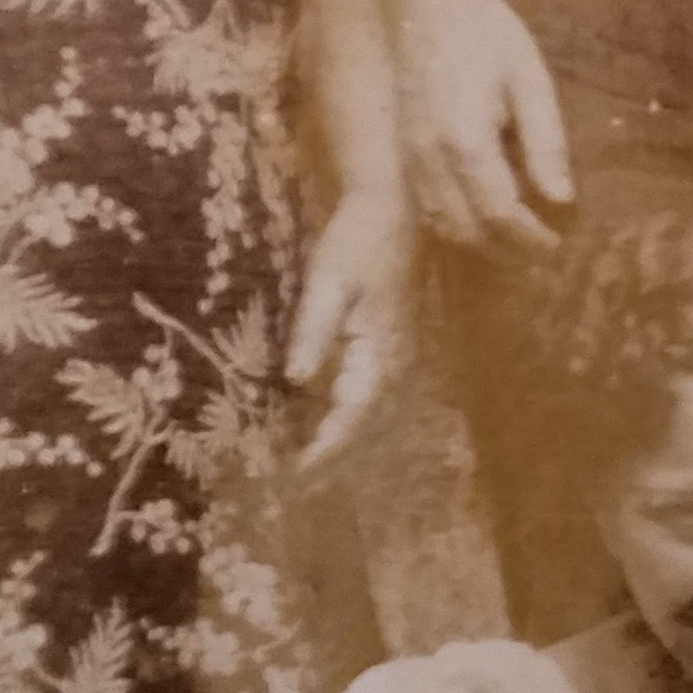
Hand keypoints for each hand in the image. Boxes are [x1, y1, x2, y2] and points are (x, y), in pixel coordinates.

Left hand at [285, 188, 414, 470]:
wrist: (393, 209)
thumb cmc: (357, 240)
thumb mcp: (328, 280)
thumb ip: (313, 330)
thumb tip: (296, 380)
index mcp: (380, 351)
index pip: (352, 415)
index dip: (326, 448)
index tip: (297, 474)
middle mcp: (395, 364)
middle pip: (365, 425)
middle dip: (332, 455)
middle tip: (293, 483)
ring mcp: (398, 358)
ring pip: (370, 415)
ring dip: (340, 441)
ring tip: (304, 464)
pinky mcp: (391, 349)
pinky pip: (371, 396)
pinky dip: (347, 417)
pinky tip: (322, 423)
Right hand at [391, 0, 574, 253]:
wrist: (429, 2)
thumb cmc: (489, 35)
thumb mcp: (532, 84)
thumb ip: (546, 146)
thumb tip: (562, 201)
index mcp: (466, 143)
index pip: (501, 215)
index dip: (532, 239)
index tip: (560, 247)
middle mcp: (430, 159)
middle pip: (468, 231)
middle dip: (507, 249)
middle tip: (544, 249)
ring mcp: (411, 156)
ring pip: (441, 224)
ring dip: (479, 241)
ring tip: (517, 238)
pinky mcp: (403, 150)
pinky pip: (425, 206)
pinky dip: (455, 222)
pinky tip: (481, 214)